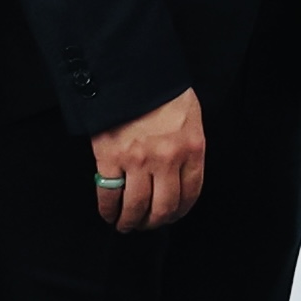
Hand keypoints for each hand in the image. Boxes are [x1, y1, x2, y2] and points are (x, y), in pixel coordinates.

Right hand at [91, 88, 206, 233]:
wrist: (133, 75)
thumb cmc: (164, 94)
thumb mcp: (190, 119)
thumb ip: (188, 149)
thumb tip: (181, 178)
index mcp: (192, 148)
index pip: (190, 193)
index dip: (180, 211)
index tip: (172, 216)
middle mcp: (167, 160)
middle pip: (163, 207)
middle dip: (155, 222)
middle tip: (147, 225)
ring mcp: (137, 162)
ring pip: (135, 207)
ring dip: (130, 222)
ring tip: (126, 225)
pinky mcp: (110, 160)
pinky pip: (108, 195)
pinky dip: (108, 210)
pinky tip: (109, 214)